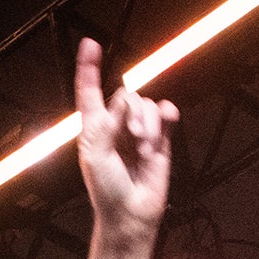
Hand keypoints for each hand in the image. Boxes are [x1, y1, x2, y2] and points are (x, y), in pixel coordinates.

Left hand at [74, 37, 176, 246]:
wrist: (131, 215)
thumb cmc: (106, 190)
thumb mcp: (97, 156)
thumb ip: (108, 124)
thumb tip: (126, 98)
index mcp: (94, 127)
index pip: (89, 91)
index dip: (88, 68)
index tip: (90, 43)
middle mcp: (116, 125)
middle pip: (128, 95)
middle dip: (135, 113)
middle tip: (135, 140)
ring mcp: (139, 131)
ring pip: (148, 106)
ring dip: (149, 125)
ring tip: (146, 151)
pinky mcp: (160, 140)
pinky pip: (166, 114)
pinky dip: (167, 115)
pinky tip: (169, 119)